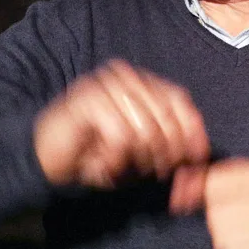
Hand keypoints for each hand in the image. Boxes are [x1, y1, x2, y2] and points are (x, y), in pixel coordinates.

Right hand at [33, 59, 209, 186]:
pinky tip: (106, 164)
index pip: (177, 99)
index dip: (191, 128)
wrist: (47, 160)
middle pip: (165, 115)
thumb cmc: (98, 155)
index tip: (198, 156)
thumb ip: (170, 144)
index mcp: (141, 82)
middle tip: (160, 171)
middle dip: (168, 150)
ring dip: (141, 157)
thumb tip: (202, 152)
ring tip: (128, 168)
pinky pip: (121, 136)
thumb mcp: (142, 150)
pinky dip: (117, 158)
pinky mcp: (88, 100)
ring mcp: (105, 85)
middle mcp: (126, 77)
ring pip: (145, 127)